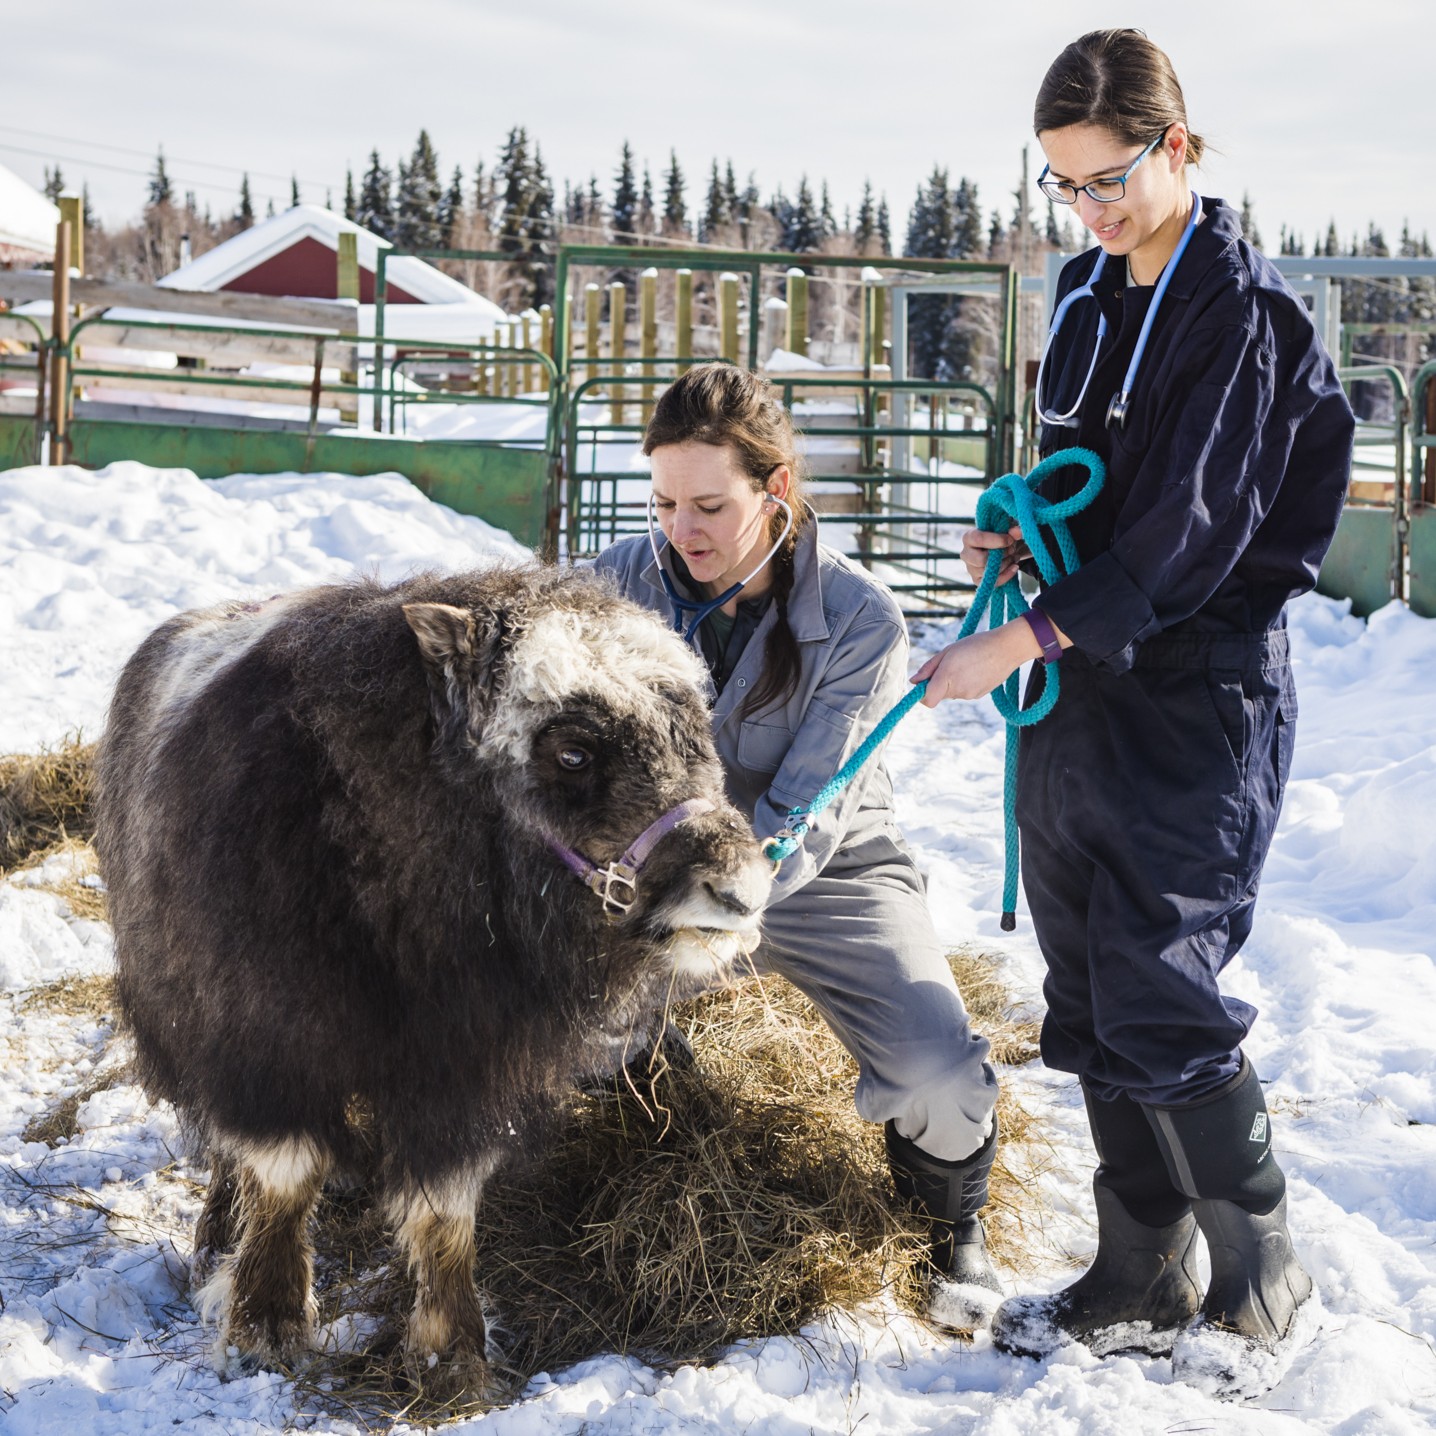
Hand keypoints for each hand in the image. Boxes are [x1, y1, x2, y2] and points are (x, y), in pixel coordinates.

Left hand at [911, 622, 1040, 705]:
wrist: (1007, 648)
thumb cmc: (975, 645)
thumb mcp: (948, 651)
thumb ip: (929, 668)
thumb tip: (914, 682)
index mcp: (947, 676)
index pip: (928, 700)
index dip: (922, 695)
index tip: (923, 684)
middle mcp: (958, 690)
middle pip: (939, 694)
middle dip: (939, 682)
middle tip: (951, 663)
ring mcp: (970, 695)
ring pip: (952, 692)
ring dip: (953, 682)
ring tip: (967, 663)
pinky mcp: (979, 695)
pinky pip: (964, 692)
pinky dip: (965, 683)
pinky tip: (975, 669)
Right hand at [961, 524, 1027, 586]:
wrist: (1003, 548)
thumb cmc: (1001, 535)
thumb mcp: (1008, 527)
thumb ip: (1013, 528)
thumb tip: (1017, 532)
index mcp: (969, 537)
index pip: (978, 539)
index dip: (996, 540)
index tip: (1010, 540)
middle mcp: (966, 554)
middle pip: (981, 560)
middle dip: (1001, 555)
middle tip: (1012, 549)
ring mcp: (971, 568)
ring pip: (989, 571)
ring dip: (1006, 563)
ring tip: (1013, 556)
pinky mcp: (978, 580)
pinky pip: (993, 582)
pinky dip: (1007, 575)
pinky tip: (1014, 566)